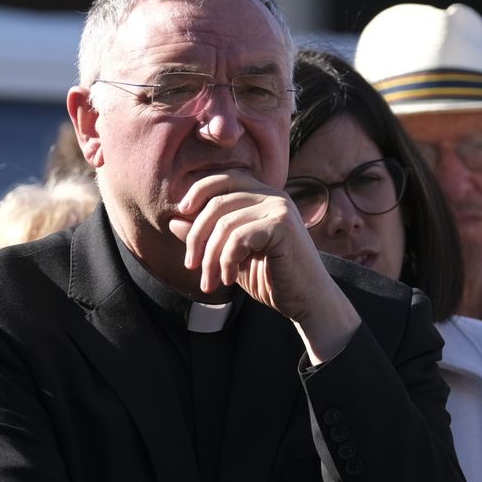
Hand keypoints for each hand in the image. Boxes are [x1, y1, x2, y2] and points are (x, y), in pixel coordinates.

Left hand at [168, 170, 358, 361]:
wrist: (308, 303)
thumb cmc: (271, 279)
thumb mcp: (231, 257)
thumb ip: (207, 237)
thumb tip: (173, 220)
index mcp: (262, 196)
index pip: (223, 179)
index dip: (198, 191)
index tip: (181, 213)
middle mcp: (272, 196)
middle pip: (218, 202)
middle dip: (197, 236)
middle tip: (190, 266)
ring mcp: (279, 208)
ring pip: (225, 223)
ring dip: (210, 258)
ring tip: (209, 283)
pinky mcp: (283, 226)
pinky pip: (239, 237)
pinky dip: (226, 261)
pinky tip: (228, 279)